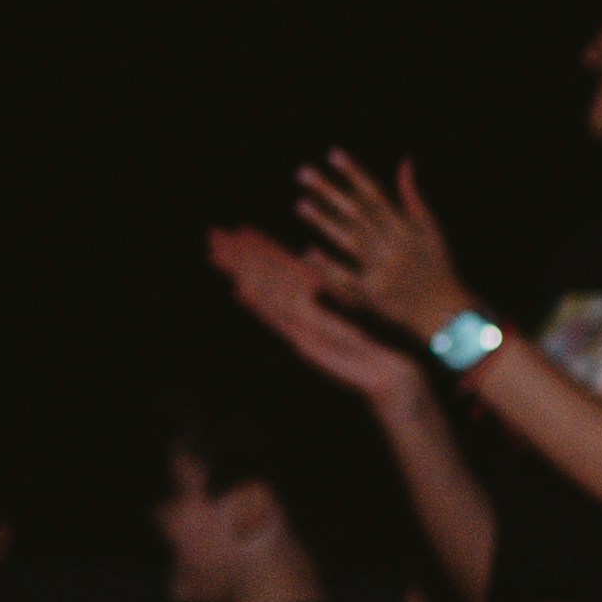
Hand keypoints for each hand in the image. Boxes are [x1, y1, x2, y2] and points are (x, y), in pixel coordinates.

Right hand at [208, 219, 418, 401]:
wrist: (388, 372)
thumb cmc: (375, 341)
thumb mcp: (353, 306)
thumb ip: (330, 287)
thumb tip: (310, 260)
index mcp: (315, 299)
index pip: (283, 267)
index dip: (262, 248)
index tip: (241, 228)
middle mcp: (302, 310)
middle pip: (266, 277)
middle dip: (241, 257)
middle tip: (213, 234)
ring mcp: (300, 326)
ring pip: (266, 293)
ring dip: (242, 274)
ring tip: (217, 254)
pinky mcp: (305, 344)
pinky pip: (279, 318)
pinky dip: (259, 304)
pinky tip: (240, 291)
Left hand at [297, 150, 472, 350]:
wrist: (446, 313)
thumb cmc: (438, 266)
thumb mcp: (431, 228)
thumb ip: (413, 195)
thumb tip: (406, 161)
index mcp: (407, 229)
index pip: (375, 194)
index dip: (353, 173)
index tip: (332, 154)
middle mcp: (393, 247)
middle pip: (356, 213)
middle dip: (329, 191)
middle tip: (303, 173)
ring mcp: (382, 272)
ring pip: (348, 241)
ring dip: (323, 222)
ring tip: (300, 203)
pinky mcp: (373, 296)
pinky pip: (347, 279)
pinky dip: (328, 265)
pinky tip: (308, 251)